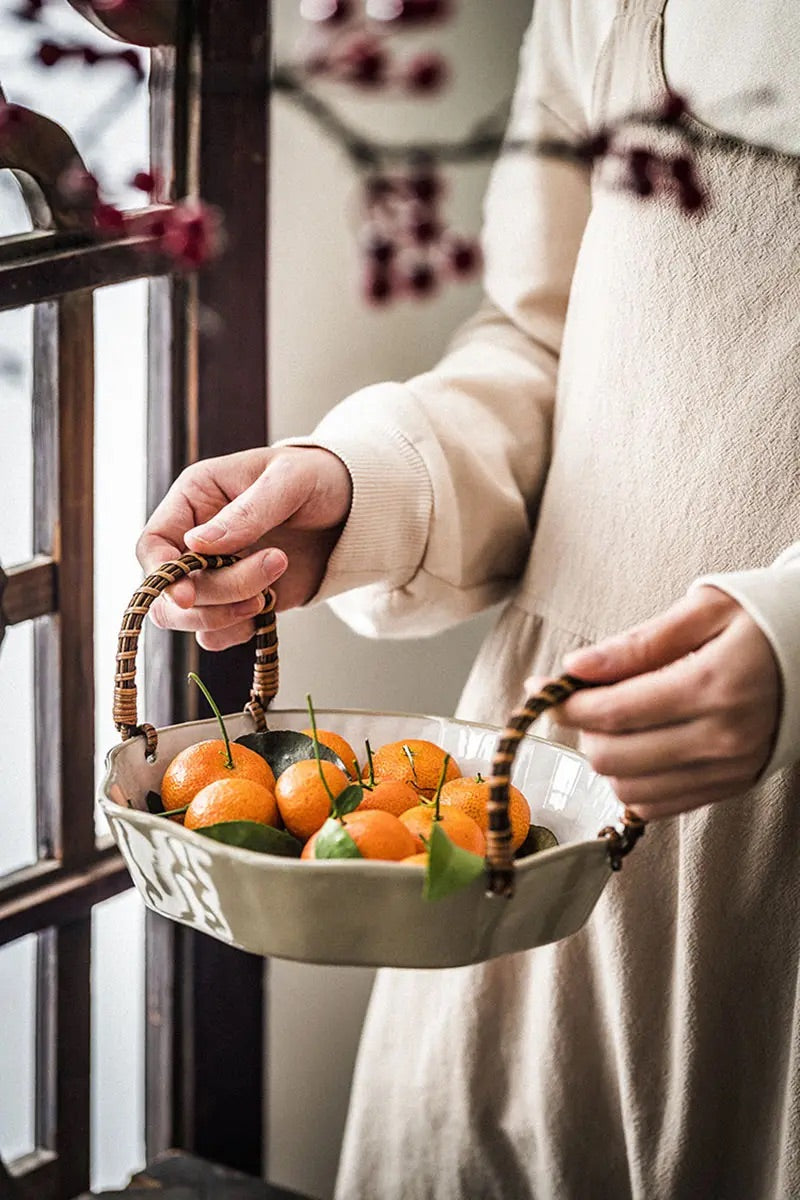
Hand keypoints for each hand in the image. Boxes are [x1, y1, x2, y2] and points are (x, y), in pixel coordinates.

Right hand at [136, 445, 352, 648]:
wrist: (357, 509)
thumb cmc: (319, 477)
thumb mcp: (289, 480)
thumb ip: (245, 512)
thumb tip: (196, 545)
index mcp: (194, 499)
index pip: (152, 545)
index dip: (161, 575)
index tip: (186, 595)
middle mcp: (195, 540)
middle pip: (169, 592)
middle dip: (213, 597)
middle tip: (268, 574)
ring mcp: (215, 574)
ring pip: (191, 618)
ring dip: (228, 616)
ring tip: (273, 588)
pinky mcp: (239, 600)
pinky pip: (218, 634)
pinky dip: (239, 631)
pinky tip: (270, 606)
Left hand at [527, 587, 780, 820]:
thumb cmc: (761, 619)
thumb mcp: (703, 609)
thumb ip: (637, 643)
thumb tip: (575, 667)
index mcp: (712, 686)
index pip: (612, 711)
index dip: (564, 702)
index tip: (540, 685)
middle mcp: (722, 738)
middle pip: (613, 757)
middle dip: (581, 729)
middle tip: (580, 699)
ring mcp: (729, 769)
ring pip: (629, 789)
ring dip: (605, 757)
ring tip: (613, 719)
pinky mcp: (732, 786)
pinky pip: (659, 806)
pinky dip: (632, 782)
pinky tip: (636, 746)